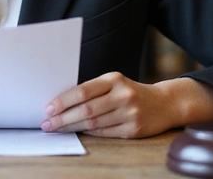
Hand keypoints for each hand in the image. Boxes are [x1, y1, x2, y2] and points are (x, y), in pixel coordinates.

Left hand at [41, 72, 171, 138]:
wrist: (164, 103)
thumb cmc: (131, 92)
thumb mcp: (115, 83)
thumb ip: (93, 90)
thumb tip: (62, 102)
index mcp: (115, 79)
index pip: (83, 91)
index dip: (64, 101)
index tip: (49, 108)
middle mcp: (123, 95)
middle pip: (86, 109)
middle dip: (63, 117)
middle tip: (48, 123)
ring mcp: (130, 113)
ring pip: (93, 123)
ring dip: (72, 127)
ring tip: (57, 128)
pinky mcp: (133, 130)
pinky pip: (104, 132)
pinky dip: (88, 132)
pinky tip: (77, 131)